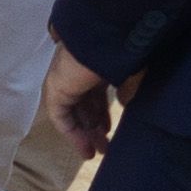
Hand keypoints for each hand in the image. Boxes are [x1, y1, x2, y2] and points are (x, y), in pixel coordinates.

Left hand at [43, 44, 121, 160]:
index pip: (95, 92)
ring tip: (96, 152)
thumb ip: (129, 89)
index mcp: (96, 63)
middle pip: (83, 104)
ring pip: (73, 112)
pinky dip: (72, 134)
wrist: (107, 38)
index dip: (102, 113)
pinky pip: (60, 116)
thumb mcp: (134, 73)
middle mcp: (78, 70)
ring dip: (84, 134)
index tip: (110, 130)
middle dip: (94, 127)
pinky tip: (85, 149)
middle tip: (105, 147)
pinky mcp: (56, 87)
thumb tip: (124, 104)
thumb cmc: (126, 51)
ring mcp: (65, 78)